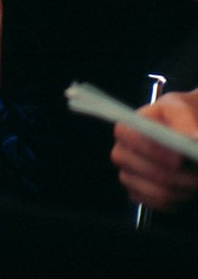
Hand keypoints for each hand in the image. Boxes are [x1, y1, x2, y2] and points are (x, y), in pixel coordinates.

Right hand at [111, 90, 197, 211]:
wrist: (188, 134)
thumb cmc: (182, 118)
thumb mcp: (184, 109)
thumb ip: (185, 120)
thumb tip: (192, 137)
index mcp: (128, 127)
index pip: (127, 138)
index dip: (153, 150)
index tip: (180, 157)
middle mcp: (123, 151)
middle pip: (145, 169)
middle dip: (179, 175)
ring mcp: (130, 175)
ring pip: (158, 191)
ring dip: (185, 188)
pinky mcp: (140, 194)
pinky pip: (160, 205)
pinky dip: (180, 200)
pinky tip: (188, 189)